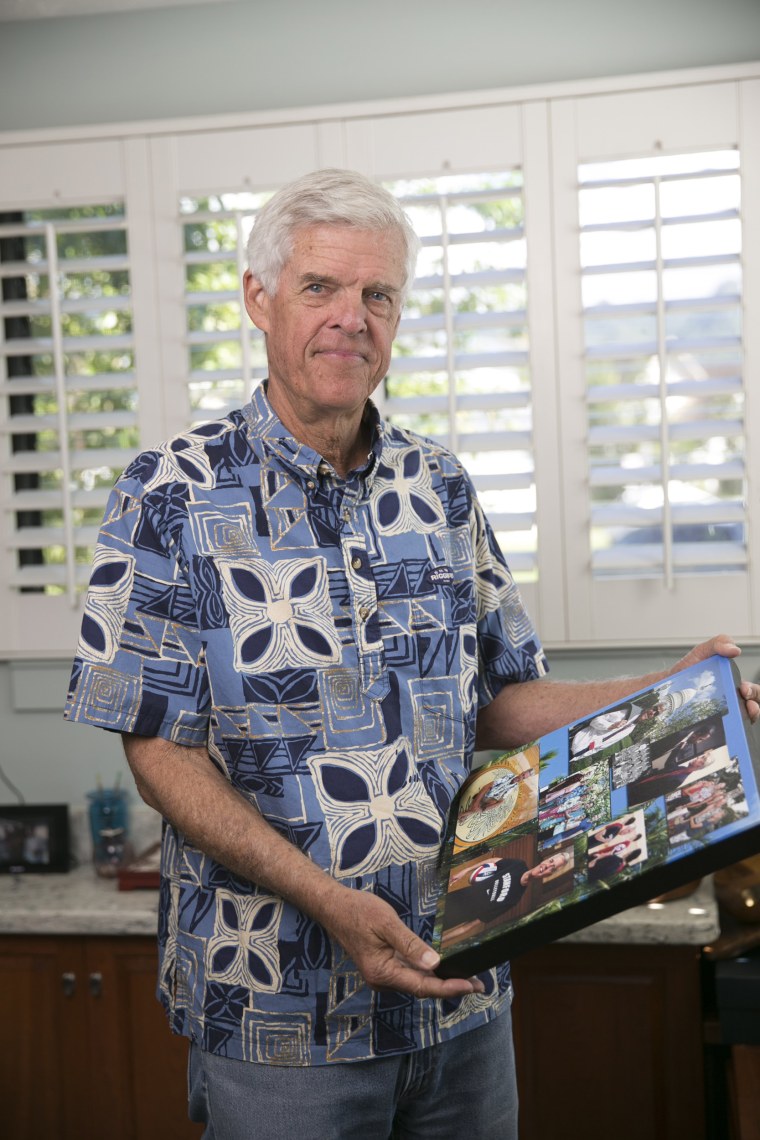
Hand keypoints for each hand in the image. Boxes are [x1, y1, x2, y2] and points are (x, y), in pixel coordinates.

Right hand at [320, 884, 484, 998]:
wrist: (333, 907)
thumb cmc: (358, 911)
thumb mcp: (386, 923)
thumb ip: (410, 944)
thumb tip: (434, 963)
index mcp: (382, 972)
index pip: (422, 986)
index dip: (448, 987)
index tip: (471, 985)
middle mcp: (383, 980)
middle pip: (422, 989)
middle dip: (450, 987)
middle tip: (479, 984)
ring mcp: (383, 974)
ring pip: (417, 983)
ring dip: (441, 981)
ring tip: (467, 978)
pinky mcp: (384, 966)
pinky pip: (410, 974)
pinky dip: (428, 973)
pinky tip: (442, 968)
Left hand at [671, 634, 759, 724]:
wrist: (669, 684)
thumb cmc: (689, 668)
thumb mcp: (703, 651)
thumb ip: (719, 643)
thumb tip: (735, 650)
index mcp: (735, 685)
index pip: (754, 692)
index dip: (754, 692)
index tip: (744, 689)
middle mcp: (732, 701)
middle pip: (753, 708)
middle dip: (755, 706)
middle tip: (746, 702)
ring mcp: (723, 714)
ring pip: (742, 721)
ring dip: (748, 719)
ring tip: (743, 715)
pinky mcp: (712, 723)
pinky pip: (725, 730)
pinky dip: (730, 730)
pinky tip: (725, 728)